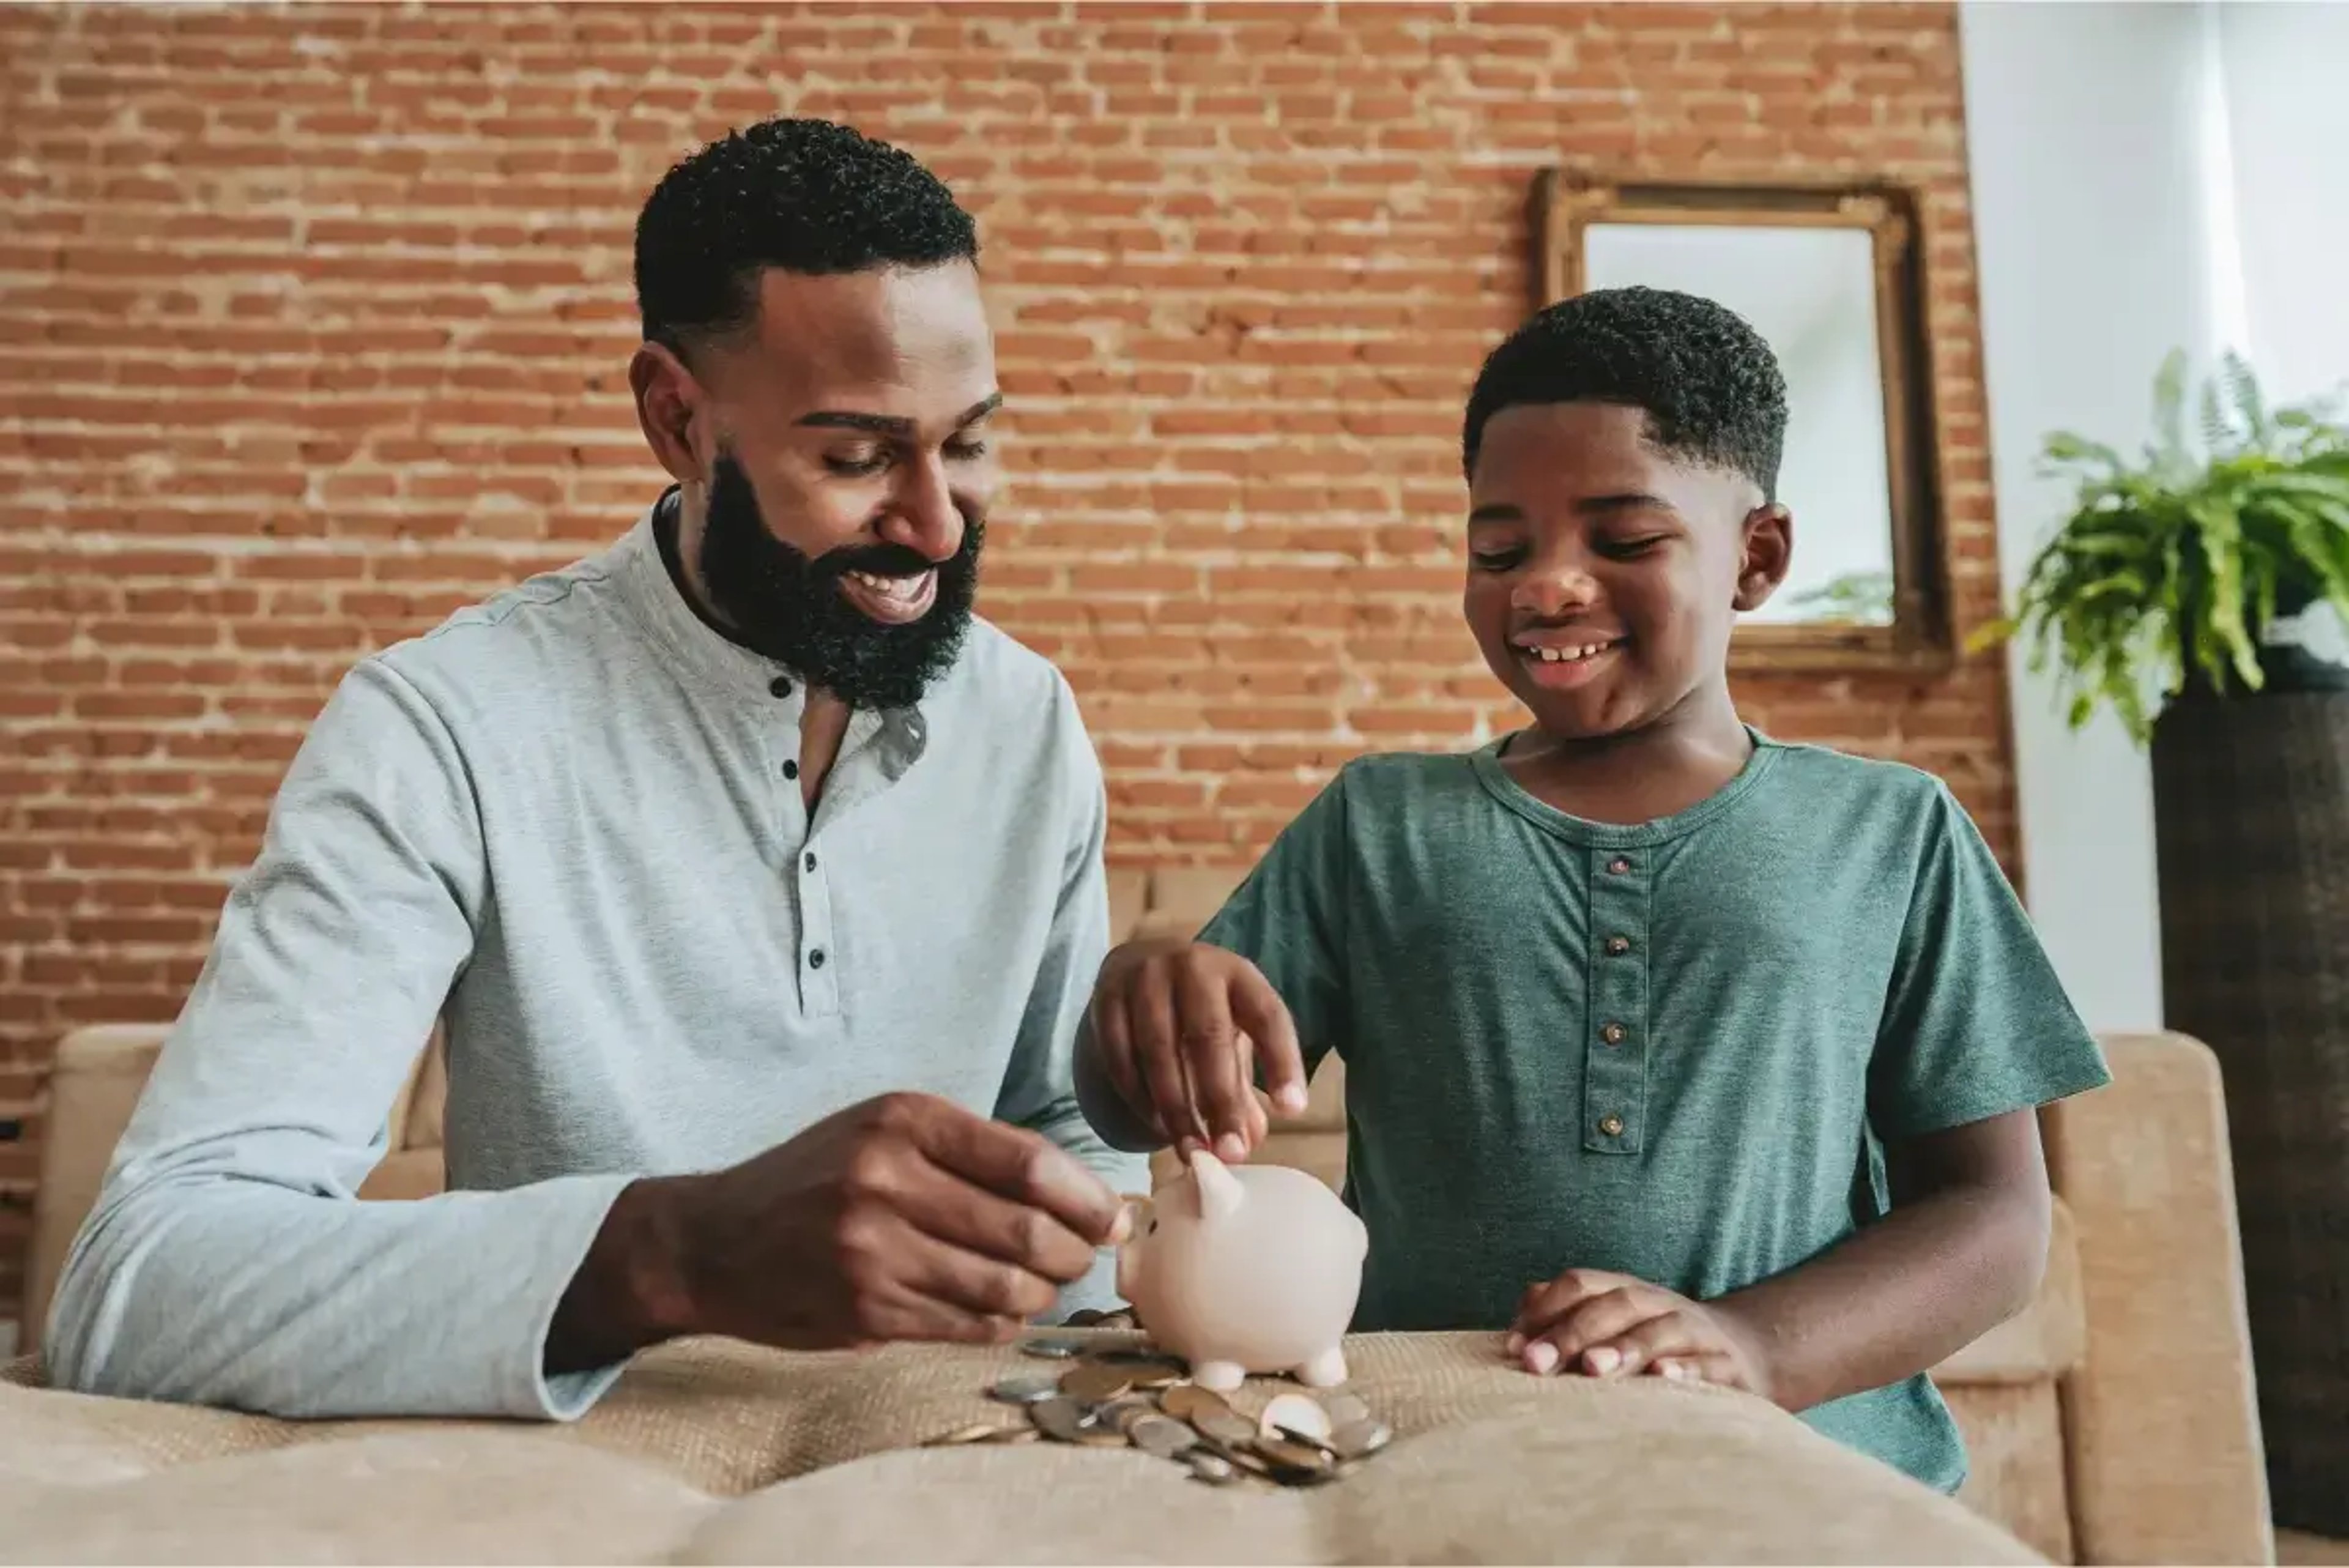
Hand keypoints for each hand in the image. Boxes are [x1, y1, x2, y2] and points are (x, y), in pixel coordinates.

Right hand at [555, 1092, 1131, 1366]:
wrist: (713, 1240)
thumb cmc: (817, 1178)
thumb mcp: (884, 1131)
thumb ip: (971, 1151)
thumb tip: (1077, 1193)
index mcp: (902, 1122)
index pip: (1027, 1162)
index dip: (1085, 1196)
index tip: (1112, 1215)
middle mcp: (886, 1181)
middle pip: (1024, 1230)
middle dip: (1073, 1252)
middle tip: (1085, 1256)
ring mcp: (872, 1251)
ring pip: (1002, 1286)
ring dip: (1042, 1292)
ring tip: (1045, 1285)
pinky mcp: (864, 1311)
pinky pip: (966, 1324)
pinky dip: (1001, 1322)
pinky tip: (1004, 1311)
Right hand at [1084, 937, 1308, 1162]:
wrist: (1142, 959)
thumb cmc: (1201, 1006)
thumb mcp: (1234, 1028)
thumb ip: (1244, 1081)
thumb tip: (1248, 1140)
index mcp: (1238, 974)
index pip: (1268, 1016)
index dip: (1282, 1063)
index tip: (1292, 1111)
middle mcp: (1193, 968)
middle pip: (1209, 1035)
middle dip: (1221, 1100)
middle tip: (1230, 1153)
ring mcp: (1145, 979)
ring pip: (1158, 1049)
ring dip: (1176, 1109)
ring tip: (1191, 1150)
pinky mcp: (1106, 997)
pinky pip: (1120, 1055)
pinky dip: (1138, 1097)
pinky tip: (1156, 1125)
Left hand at [1506, 1269, 1774, 1400]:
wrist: (1744, 1354)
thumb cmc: (1654, 1344)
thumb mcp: (1611, 1326)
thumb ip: (1563, 1321)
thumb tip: (1514, 1338)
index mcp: (1624, 1291)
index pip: (1581, 1284)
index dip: (1545, 1309)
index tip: (1512, 1347)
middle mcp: (1658, 1303)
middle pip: (1615, 1304)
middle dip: (1572, 1332)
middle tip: (1536, 1364)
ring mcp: (1695, 1331)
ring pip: (1659, 1331)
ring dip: (1624, 1348)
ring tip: (1592, 1368)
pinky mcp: (1726, 1365)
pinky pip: (1706, 1365)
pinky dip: (1685, 1371)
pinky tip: (1661, 1379)